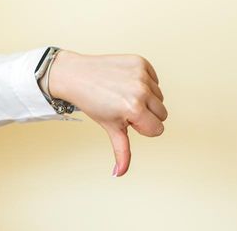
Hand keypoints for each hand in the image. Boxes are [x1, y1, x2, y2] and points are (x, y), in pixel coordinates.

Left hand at [49, 50, 167, 176]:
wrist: (75, 75)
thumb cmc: (91, 103)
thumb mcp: (109, 128)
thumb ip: (121, 151)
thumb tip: (118, 173)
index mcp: (134, 110)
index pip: (158, 129)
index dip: (142, 128)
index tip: (126, 120)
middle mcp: (140, 91)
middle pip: (162, 113)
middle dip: (146, 114)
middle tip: (122, 107)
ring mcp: (141, 75)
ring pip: (160, 96)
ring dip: (145, 98)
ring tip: (122, 94)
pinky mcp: (140, 61)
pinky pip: (155, 79)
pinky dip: (144, 82)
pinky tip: (124, 82)